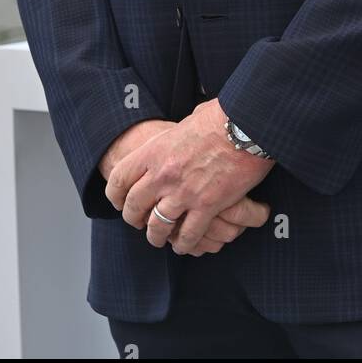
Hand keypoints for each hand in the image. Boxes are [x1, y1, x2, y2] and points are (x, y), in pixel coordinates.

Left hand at [105, 98, 275, 253]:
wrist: (246, 126)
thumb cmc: (221, 118)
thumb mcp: (187, 121)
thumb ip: (176, 136)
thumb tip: (180, 132)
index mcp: (155, 151)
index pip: (119, 178)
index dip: (115, 195)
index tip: (119, 202)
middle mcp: (163, 174)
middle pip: (134, 206)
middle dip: (133, 219)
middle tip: (138, 223)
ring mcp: (184, 192)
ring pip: (157, 226)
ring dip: (156, 236)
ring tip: (160, 239)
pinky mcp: (207, 206)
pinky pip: (188, 234)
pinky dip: (184, 243)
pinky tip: (183, 244)